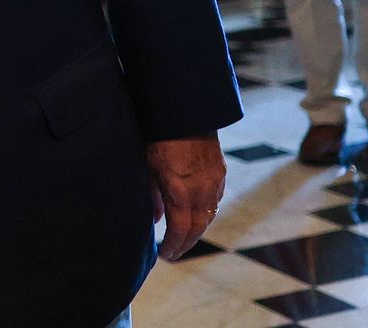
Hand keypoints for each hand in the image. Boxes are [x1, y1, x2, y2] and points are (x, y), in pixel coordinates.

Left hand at [146, 133, 225, 260]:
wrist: (185, 112)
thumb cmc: (158, 137)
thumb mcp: (147, 167)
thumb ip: (152, 195)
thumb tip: (155, 219)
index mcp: (180, 191)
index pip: (180, 230)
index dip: (173, 246)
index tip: (165, 254)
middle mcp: (201, 190)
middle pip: (197, 228)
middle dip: (185, 244)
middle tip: (173, 253)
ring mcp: (213, 182)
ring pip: (208, 216)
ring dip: (196, 230)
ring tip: (182, 238)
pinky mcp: (220, 173)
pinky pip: (214, 200)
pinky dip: (205, 212)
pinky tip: (195, 215)